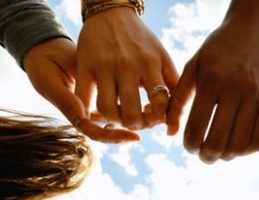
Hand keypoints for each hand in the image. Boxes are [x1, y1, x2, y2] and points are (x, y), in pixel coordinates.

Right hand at [23, 37, 138, 142]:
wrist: (44, 52)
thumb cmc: (42, 69)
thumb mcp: (50, 84)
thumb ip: (66, 101)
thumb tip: (82, 117)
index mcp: (75, 115)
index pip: (97, 133)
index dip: (114, 136)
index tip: (133, 136)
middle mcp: (86, 113)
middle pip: (110, 130)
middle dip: (128, 129)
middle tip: (149, 125)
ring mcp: (93, 102)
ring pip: (115, 117)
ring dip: (132, 117)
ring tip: (150, 114)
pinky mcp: (99, 90)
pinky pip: (117, 101)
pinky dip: (130, 101)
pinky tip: (145, 100)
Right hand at [74, 7, 177, 130]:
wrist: (110, 12)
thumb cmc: (141, 41)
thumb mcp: (162, 58)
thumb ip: (172, 88)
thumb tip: (173, 128)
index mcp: (150, 63)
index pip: (160, 104)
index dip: (157, 119)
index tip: (153, 117)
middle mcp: (127, 64)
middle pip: (132, 114)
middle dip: (137, 125)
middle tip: (136, 122)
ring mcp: (105, 65)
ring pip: (108, 110)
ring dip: (114, 122)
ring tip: (119, 117)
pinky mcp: (85, 65)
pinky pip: (85, 98)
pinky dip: (89, 112)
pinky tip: (98, 113)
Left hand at [167, 18, 258, 162]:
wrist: (252, 30)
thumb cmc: (216, 51)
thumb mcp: (192, 68)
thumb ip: (178, 101)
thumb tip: (171, 134)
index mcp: (212, 81)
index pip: (196, 128)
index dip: (190, 145)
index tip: (189, 147)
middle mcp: (237, 89)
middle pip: (219, 142)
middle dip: (207, 156)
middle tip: (204, 155)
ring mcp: (258, 95)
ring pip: (241, 145)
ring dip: (228, 156)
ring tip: (221, 151)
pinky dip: (247, 150)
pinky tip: (238, 144)